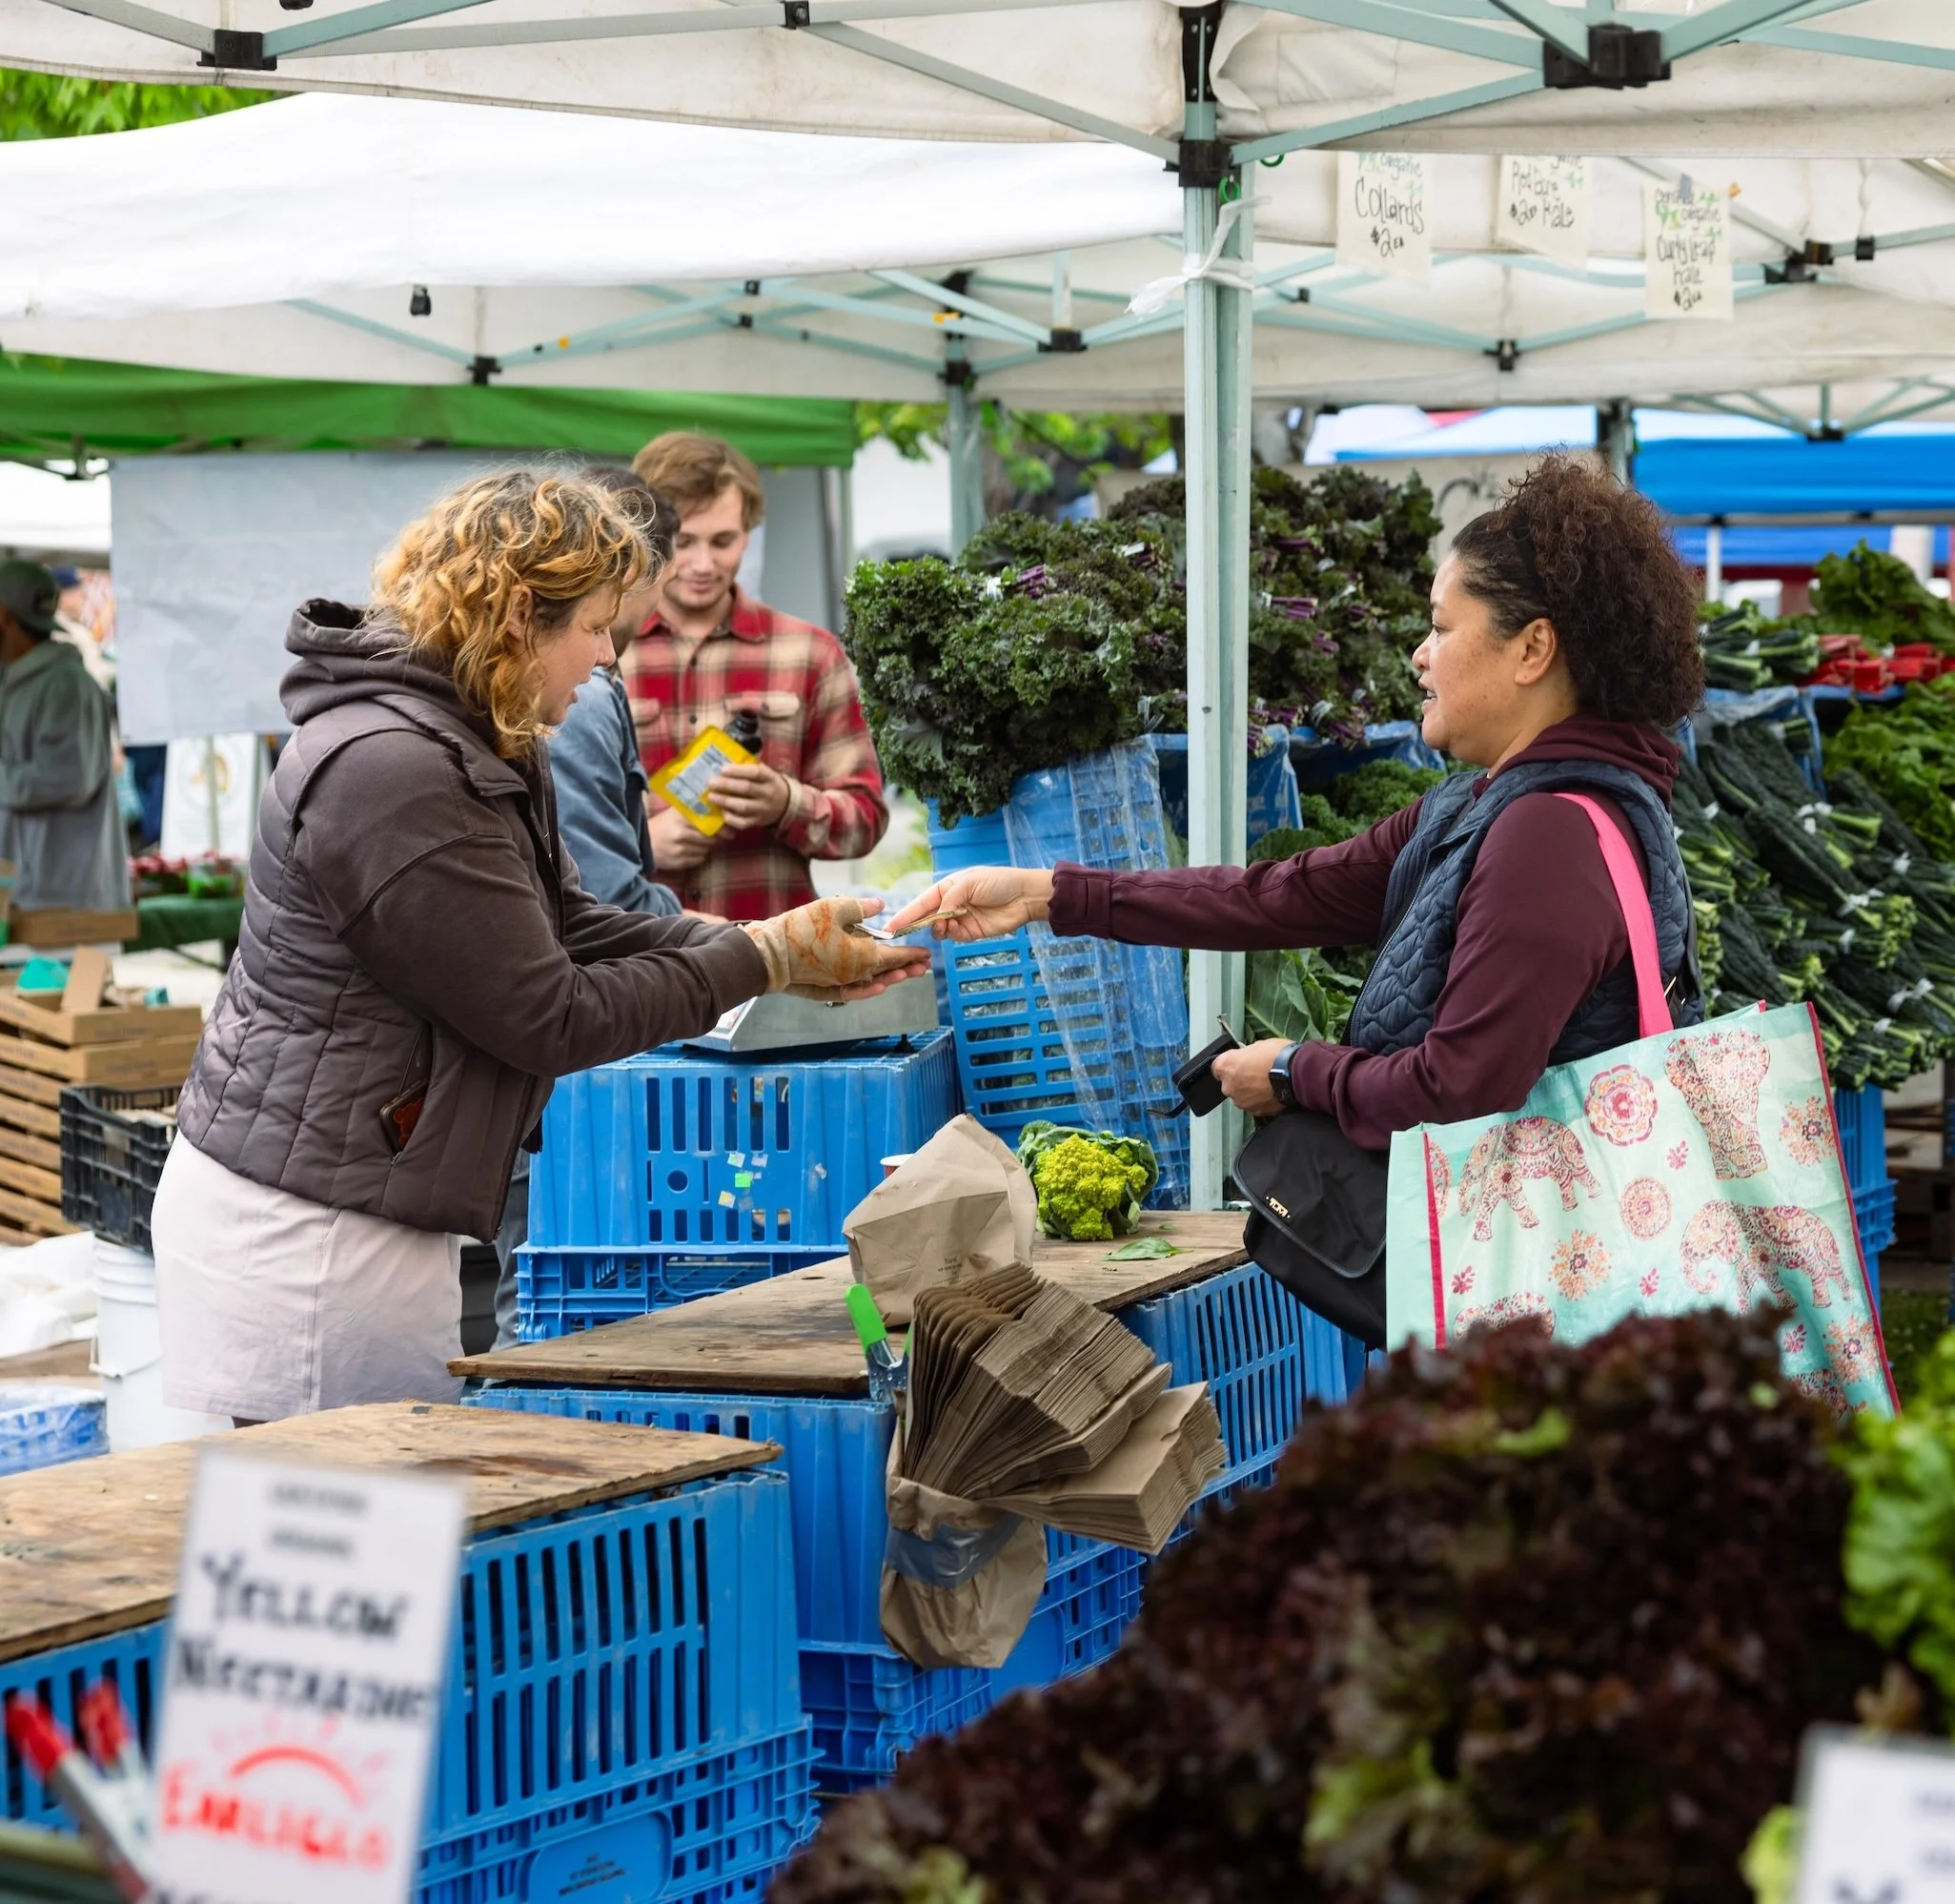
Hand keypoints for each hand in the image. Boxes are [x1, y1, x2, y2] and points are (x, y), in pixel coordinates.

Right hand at [648, 802, 711, 870]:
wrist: (642, 844)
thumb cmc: (661, 826)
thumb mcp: (673, 813)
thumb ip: (692, 809)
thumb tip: (715, 809)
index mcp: (680, 818)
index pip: (708, 822)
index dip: (716, 826)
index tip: (720, 828)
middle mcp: (680, 833)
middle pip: (710, 838)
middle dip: (711, 838)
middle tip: (707, 837)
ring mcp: (679, 849)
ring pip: (705, 850)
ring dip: (704, 848)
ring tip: (695, 844)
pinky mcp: (679, 862)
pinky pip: (699, 860)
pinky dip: (698, 857)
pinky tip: (689, 852)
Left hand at [706, 761, 791, 830]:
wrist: (786, 804)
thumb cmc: (768, 784)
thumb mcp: (766, 772)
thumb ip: (750, 766)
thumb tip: (726, 758)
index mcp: (770, 778)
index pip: (755, 772)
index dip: (738, 771)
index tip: (723, 769)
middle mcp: (767, 793)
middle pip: (747, 788)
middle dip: (727, 785)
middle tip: (711, 782)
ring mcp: (763, 809)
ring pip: (743, 806)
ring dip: (725, 801)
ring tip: (711, 796)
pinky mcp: (757, 821)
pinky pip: (743, 823)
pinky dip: (731, 818)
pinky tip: (722, 812)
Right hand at [743, 896, 932, 998]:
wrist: (770, 954)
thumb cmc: (802, 928)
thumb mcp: (834, 908)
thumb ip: (861, 908)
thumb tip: (880, 905)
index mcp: (863, 956)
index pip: (894, 956)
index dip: (911, 954)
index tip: (926, 953)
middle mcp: (856, 974)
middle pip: (886, 971)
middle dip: (906, 968)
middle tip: (924, 967)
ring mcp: (840, 983)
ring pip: (871, 981)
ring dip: (890, 978)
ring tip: (905, 976)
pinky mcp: (825, 987)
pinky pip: (853, 991)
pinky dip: (867, 990)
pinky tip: (875, 986)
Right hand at [883, 867, 1054, 940]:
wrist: (1025, 897)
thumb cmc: (998, 882)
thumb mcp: (969, 883)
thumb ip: (949, 899)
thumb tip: (938, 916)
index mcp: (947, 887)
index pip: (921, 903)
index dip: (905, 915)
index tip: (890, 927)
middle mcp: (950, 904)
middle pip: (925, 918)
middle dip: (914, 926)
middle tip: (900, 935)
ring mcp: (959, 919)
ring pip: (937, 930)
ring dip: (937, 929)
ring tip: (945, 924)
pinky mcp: (970, 933)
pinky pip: (952, 936)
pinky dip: (950, 934)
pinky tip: (955, 927)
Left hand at [1212, 1037, 1291, 1117]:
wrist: (1296, 1074)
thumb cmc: (1278, 1056)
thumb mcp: (1258, 1045)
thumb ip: (1246, 1055)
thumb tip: (1247, 1059)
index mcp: (1226, 1066)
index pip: (1217, 1067)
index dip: (1229, 1064)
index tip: (1237, 1063)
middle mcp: (1229, 1086)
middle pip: (1230, 1083)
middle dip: (1241, 1079)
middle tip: (1257, 1072)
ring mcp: (1242, 1101)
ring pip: (1242, 1095)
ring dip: (1251, 1091)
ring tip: (1268, 1082)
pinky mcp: (1255, 1111)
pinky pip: (1255, 1104)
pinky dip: (1261, 1100)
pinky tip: (1272, 1091)